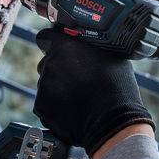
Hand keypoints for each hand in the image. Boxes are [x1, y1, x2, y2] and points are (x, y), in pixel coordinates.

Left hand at [33, 28, 154, 155]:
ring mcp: (44, 85)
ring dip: (58, 88)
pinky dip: (55, 106)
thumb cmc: (117, 88)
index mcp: (66, 45)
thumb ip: (92, 48)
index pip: (46, 36)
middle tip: (77, 80)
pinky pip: (45, 103)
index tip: (59, 50)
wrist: (112, 122)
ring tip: (78, 98)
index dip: (52, 43)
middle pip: (47, 62)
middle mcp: (50, 62)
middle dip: (59, 69)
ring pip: (47, 83)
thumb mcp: (112, 56)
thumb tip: (89, 47)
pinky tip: (73, 110)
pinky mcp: (41, 106)